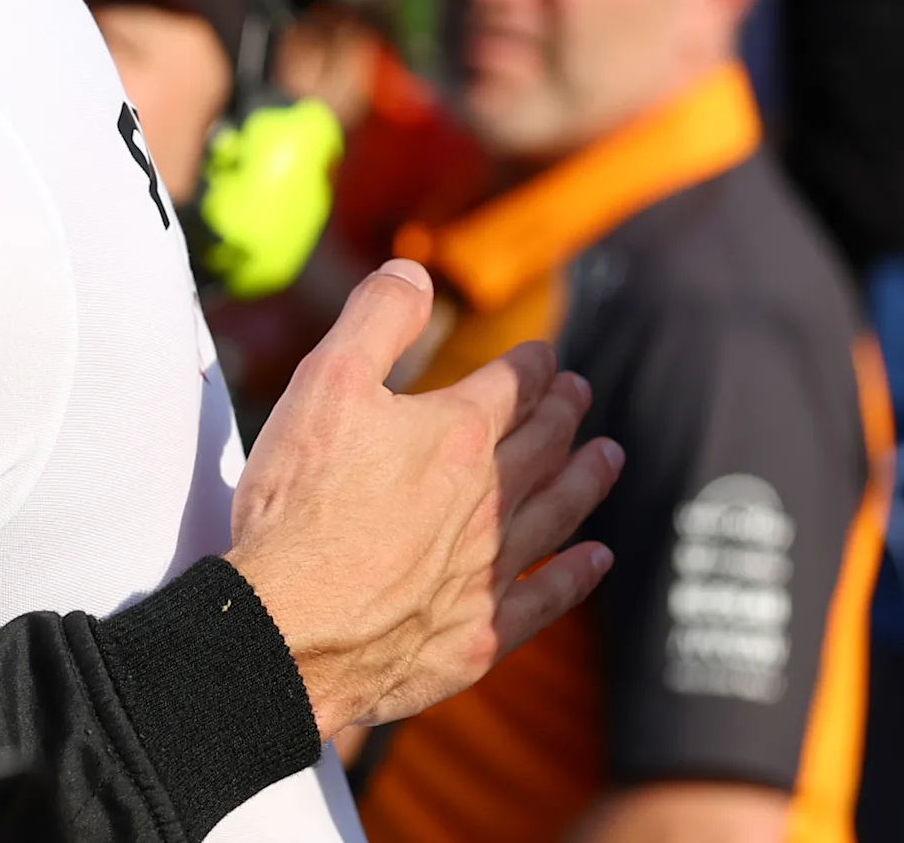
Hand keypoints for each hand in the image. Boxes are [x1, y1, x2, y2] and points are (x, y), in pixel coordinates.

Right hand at [225, 260, 621, 737]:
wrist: (294, 623)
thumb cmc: (301, 502)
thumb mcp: (323, 383)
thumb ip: (375, 319)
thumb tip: (414, 271)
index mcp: (455, 435)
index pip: (510, 387)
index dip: (530, 366)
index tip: (545, 356)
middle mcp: (489, 499)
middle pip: (543, 446)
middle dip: (564, 413)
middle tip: (582, 394)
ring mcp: (489, 570)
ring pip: (557, 513)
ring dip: (587, 480)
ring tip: (609, 458)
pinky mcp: (480, 632)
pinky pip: (546, 595)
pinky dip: (577, 573)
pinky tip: (597, 559)